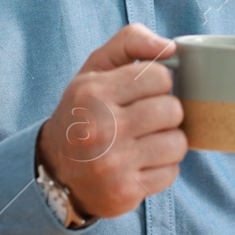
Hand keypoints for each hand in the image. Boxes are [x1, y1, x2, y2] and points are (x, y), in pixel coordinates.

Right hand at [35, 24, 184, 218]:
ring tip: (145, 140)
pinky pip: (171, 173)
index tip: (144, 91)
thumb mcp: (97, 67)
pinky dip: (161, 167)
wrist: (57, 168)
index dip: (158, 83)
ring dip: (168, 141)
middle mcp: (100, 129)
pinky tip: (140, 163)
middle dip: (165, 112)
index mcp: (93, 93)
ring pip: (178, 143)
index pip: (160, 77)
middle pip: (173, 110)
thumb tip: (170, 48)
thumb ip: (131, 42)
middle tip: (146, 118)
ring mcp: (113, 164)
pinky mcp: (125, 192)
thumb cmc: (86, 109)